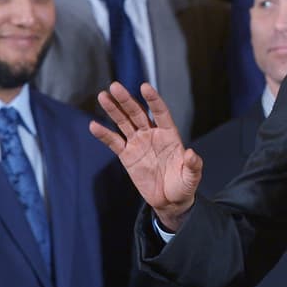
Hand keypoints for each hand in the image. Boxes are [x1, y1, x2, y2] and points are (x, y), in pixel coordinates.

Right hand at [89, 82, 202, 231]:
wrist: (170, 200)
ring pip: (124, 122)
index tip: (145, 87)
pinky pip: (114, 142)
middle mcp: (152, 134)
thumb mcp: (192, 176)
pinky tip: (94, 126)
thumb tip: (191, 154)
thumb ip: (193, 165)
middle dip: (127, 100)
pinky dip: (104, 134)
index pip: (160, 113)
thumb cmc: (183, 185)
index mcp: (169, 135)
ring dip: (113, 110)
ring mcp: (138, 143)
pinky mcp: (127, 155)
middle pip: (137, 113)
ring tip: (102, 96)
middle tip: (115, 86)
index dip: (153, 100)